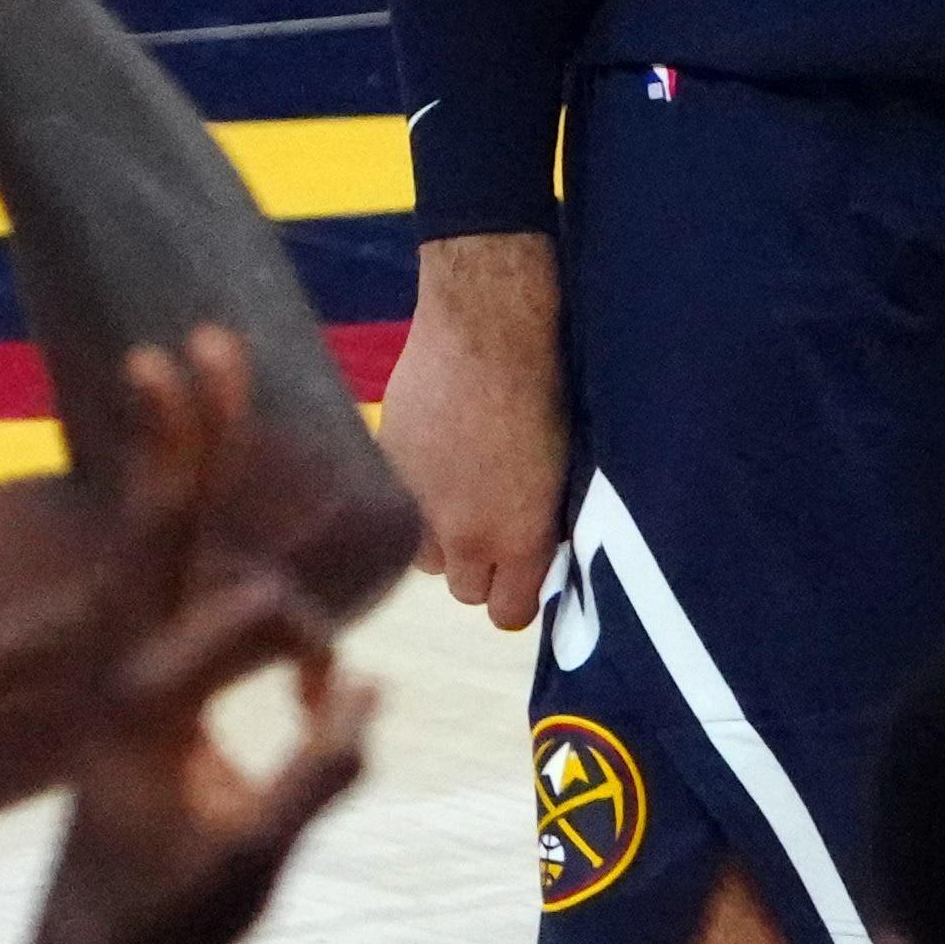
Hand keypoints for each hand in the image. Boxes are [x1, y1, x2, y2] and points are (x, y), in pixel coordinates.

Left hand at [24, 338, 377, 943]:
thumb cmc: (177, 914)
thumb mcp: (252, 864)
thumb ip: (311, 782)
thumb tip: (366, 693)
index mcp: (150, 700)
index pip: (251, 614)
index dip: (309, 649)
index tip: (326, 716)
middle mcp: (121, 659)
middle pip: (161, 520)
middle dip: (189, 432)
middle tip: (201, 341)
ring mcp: (113, 655)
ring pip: (147, 525)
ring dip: (170, 441)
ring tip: (172, 356)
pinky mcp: (121, 664)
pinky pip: (143, 556)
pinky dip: (161, 494)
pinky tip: (169, 445)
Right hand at [379, 232, 566, 630]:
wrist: (486, 329)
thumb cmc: (545, 389)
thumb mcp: (558, 473)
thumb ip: (539, 527)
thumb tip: (531, 554)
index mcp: (518, 539)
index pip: (509, 614)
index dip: (516, 594)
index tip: (522, 570)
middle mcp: (464, 537)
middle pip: (464, 591)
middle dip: (478, 565)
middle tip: (490, 522)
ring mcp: (417, 505)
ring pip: (425, 556)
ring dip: (441, 535)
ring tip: (458, 488)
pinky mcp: (385, 469)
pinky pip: (398, 506)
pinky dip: (414, 494)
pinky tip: (432, 456)